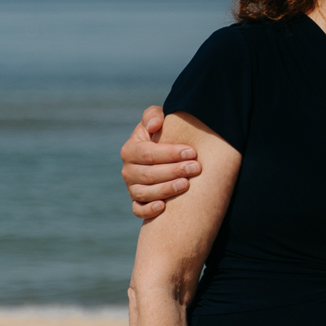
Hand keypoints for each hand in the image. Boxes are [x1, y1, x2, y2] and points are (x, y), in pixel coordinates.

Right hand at [122, 106, 198, 221]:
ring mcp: (132, 187)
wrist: (168, 154)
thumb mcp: (158, 120)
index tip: (192, 152)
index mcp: (131, 150)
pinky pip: (138, 210)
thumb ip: (153, 115)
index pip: (148, 153)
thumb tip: (154, 125)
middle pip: (148, 174)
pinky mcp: (138, 201)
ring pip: (144, 193)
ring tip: (187, 184)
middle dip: (174, 171)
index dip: (170, 153)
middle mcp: (128, 170)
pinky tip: (163, 207)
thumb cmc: (165, 134)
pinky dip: (148, 210)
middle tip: (196, 168)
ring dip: (166, 190)